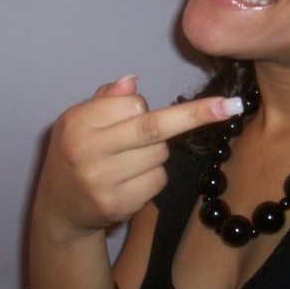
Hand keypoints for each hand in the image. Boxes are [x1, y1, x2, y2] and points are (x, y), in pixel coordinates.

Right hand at [33, 75, 242, 240]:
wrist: (59, 208)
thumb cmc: (76, 152)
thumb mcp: (80, 120)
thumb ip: (107, 99)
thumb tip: (132, 80)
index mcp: (77, 122)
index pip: (131, 104)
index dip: (142, 106)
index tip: (146, 107)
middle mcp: (87, 150)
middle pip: (154, 127)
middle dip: (195, 115)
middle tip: (230, 106)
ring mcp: (102, 180)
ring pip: (160, 154)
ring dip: (157, 152)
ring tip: (128, 159)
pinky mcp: (117, 205)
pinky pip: (158, 180)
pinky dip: (154, 177)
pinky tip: (130, 181)